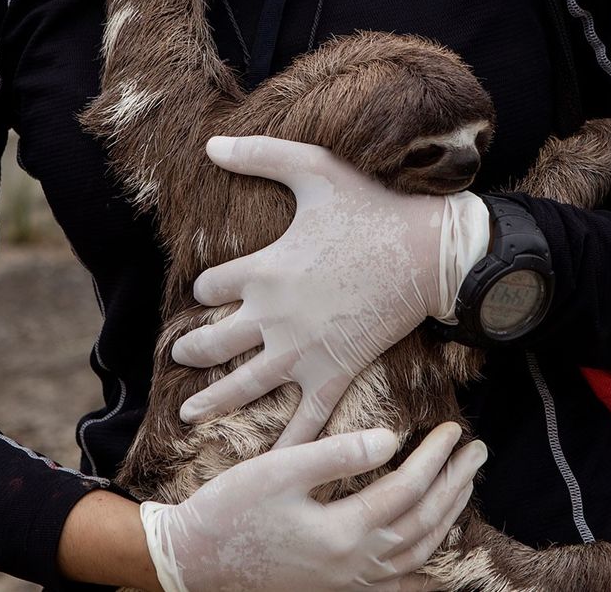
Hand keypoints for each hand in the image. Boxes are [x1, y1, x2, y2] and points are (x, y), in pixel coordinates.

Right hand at [140, 423, 486, 591]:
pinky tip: (435, 556)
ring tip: (464, 486)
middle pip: (423, 523)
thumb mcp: (280, 469)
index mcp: (341, 532)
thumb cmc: (230, 508)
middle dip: (455, 486)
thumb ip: (337, 454)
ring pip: (416, 553)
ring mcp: (346, 580)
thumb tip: (392, 440)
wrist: (194, 558)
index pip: (407, 491)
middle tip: (476, 452)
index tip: (453, 430)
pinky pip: (394, 581)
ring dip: (447, 518)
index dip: (435, 459)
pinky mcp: (335, 585)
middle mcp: (352, 564)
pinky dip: (422, 566)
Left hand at [171, 136, 489, 447]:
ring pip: (242, 386)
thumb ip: (261, 154)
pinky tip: (267, 469)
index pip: (211, 288)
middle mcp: (272, 315)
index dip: (207, 290)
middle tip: (181, 357)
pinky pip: (304, 420)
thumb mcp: (314, 170)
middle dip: (191, 351)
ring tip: (190, 414)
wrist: (429, 251)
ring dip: (212, 402)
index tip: (210, 292)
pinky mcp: (334, 372)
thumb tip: (211, 141)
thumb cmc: (372, 206)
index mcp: (262, 270)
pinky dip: (285, 447)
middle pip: (212, 343)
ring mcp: (302, 350)